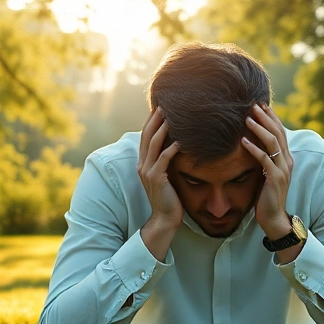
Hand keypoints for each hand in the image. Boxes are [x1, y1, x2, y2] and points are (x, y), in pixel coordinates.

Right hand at [138, 109, 182, 259]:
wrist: (164, 219)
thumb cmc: (169, 197)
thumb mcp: (165, 176)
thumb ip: (166, 161)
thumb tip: (177, 145)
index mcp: (143, 163)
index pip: (145, 137)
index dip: (151, 122)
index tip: (159, 107)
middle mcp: (142, 165)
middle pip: (147, 137)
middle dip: (155, 120)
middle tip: (164, 105)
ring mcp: (148, 172)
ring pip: (154, 145)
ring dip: (162, 129)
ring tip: (171, 116)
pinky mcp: (157, 179)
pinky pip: (164, 159)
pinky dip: (172, 148)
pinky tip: (181, 140)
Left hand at [241, 104, 294, 239]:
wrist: (274, 217)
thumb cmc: (267, 195)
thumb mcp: (267, 173)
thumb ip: (265, 158)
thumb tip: (253, 143)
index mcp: (287, 158)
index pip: (281, 132)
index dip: (272, 117)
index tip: (261, 105)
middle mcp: (287, 161)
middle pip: (278, 133)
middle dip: (265, 117)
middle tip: (253, 105)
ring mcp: (282, 169)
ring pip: (273, 143)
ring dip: (259, 129)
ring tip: (247, 119)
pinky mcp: (275, 178)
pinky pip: (264, 159)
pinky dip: (253, 149)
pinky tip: (243, 141)